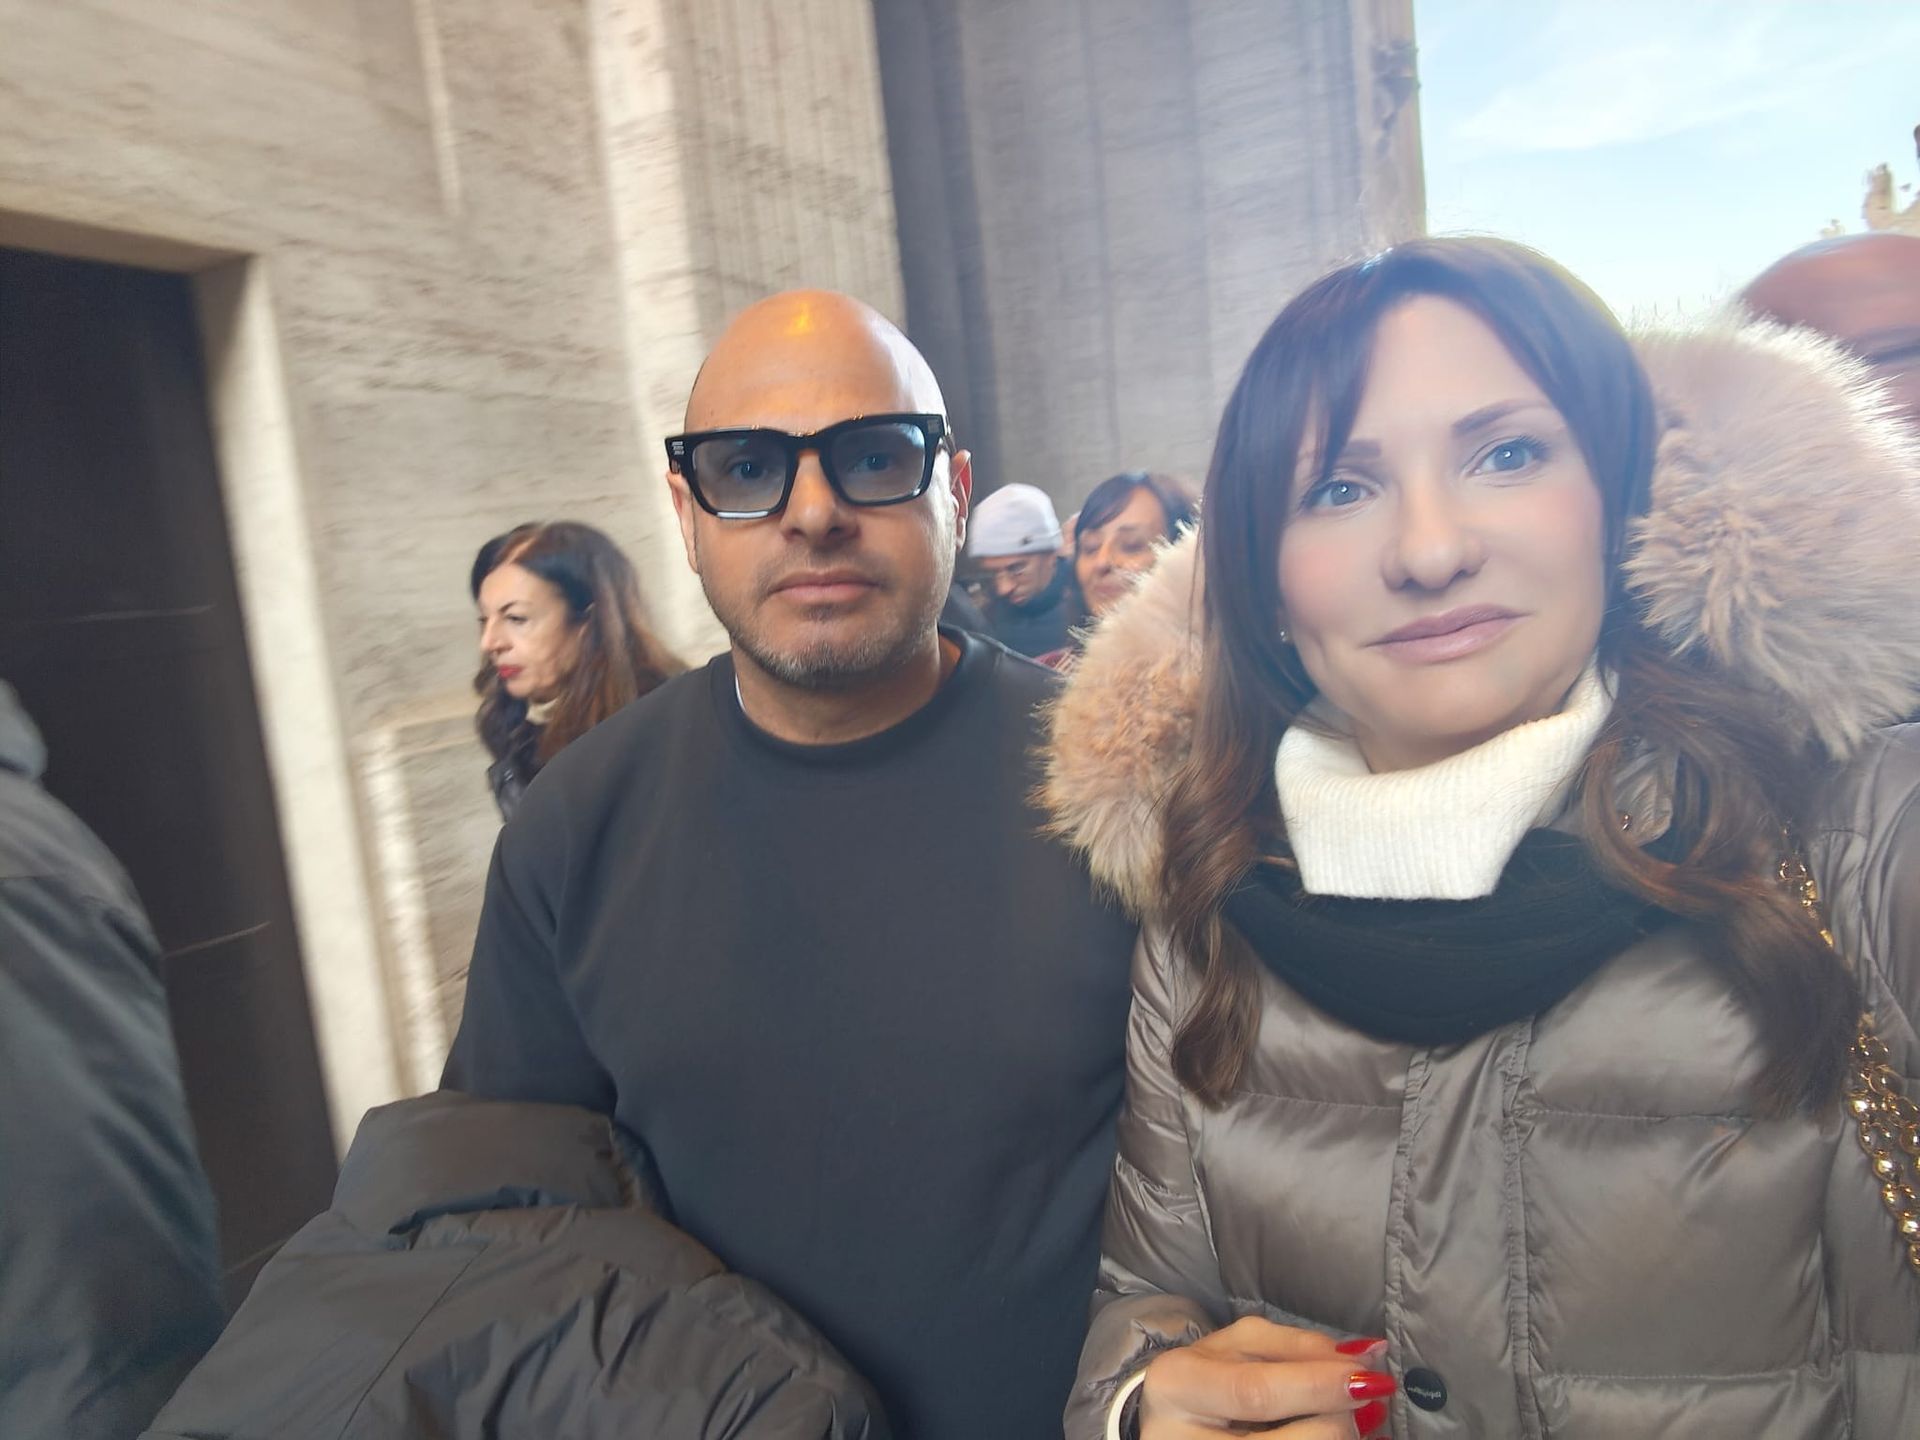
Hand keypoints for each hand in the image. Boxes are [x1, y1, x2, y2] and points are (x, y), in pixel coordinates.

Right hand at [1137, 1317, 1393, 1437]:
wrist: (1169, 1424)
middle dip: (1338, 1425)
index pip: (1256, 1391)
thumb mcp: (1240, 1346)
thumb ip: (1299, 1346)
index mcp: (1179, 1385)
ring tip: (1358, 1423)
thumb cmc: (1208, 1378)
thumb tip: (1367, 1356)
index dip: (1317, 1386)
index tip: (1369, 1378)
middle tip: (1370, 1407)